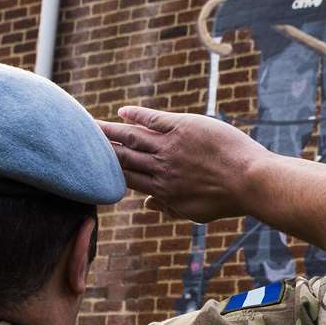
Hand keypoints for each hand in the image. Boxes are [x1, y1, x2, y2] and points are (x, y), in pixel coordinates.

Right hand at [97, 106, 267, 223]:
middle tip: (76, 141)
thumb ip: (167, 208)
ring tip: (90, 124)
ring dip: (110, 130)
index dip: (106, 170)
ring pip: (132, 137)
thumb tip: (145, 204)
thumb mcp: (193, 213)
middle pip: (121, 156)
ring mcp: (170, 146)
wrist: (250, 180)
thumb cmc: (226, 199)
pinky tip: (123, 111)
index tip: (90, 165)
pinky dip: (137, 115)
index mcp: (161, 190)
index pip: (125, 178)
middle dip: (98, 149)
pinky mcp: (183, 127)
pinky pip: (153, 119)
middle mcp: (160, 168)